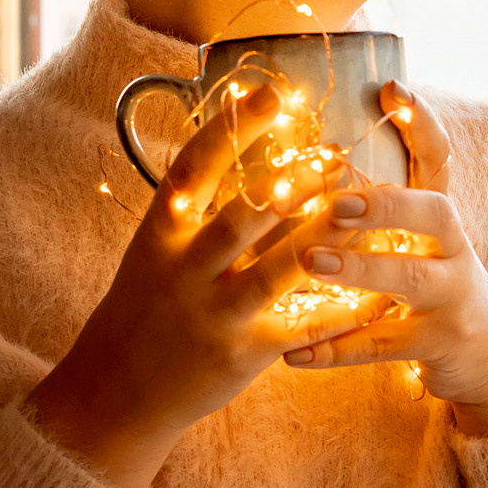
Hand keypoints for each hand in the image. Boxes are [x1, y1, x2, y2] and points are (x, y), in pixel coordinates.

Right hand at [27, 84, 395, 487]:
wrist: (113, 394)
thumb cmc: (143, 308)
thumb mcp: (153, 251)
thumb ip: (192, 207)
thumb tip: (231, 135)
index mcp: (159, 235)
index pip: (193, 170)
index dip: (229, 129)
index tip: (270, 92)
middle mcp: (182, 272)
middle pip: (242, 218)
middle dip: (293, 184)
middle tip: (336, 152)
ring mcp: (212, 315)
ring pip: (278, 270)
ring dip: (324, 236)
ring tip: (362, 206)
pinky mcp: (241, 356)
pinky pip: (300, 328)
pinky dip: (339, 309)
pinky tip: (374, 291)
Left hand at [280, 82, 487, 437]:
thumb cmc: (439, 293)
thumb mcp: (426, 247)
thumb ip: (387, 211)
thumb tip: (322, 157)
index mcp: (445, 221)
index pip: (441, 161)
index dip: (422, 124)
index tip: (392, 89)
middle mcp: (456, 252)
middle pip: (435, 213)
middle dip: (387, 202)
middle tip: (336, 199)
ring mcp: (452, 300)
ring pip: (409, 280)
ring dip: (359, 269)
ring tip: (309, 263)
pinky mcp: (437, 345)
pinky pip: (381, 347)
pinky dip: (334, 350)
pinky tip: (291, 354)